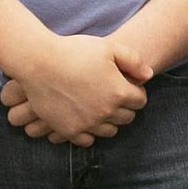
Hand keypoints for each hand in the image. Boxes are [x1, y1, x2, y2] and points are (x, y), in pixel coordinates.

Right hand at [1, 35, 151, 145]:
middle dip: (124, 107)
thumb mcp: (109, 47)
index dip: (134, 91)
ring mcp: (87, 124)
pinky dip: (89, 132)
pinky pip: (87, 140)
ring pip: (109, 131)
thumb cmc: (74, 51)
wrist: (39, 62)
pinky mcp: (69, 130)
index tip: (125, 85)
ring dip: (108, 121)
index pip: (140, 101)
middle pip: (127, 118)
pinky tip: (85, 119)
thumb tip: (148, 75)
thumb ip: (133, 61)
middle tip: (113, 95)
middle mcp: (106, 112)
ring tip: (99, 107)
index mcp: (119, 92)